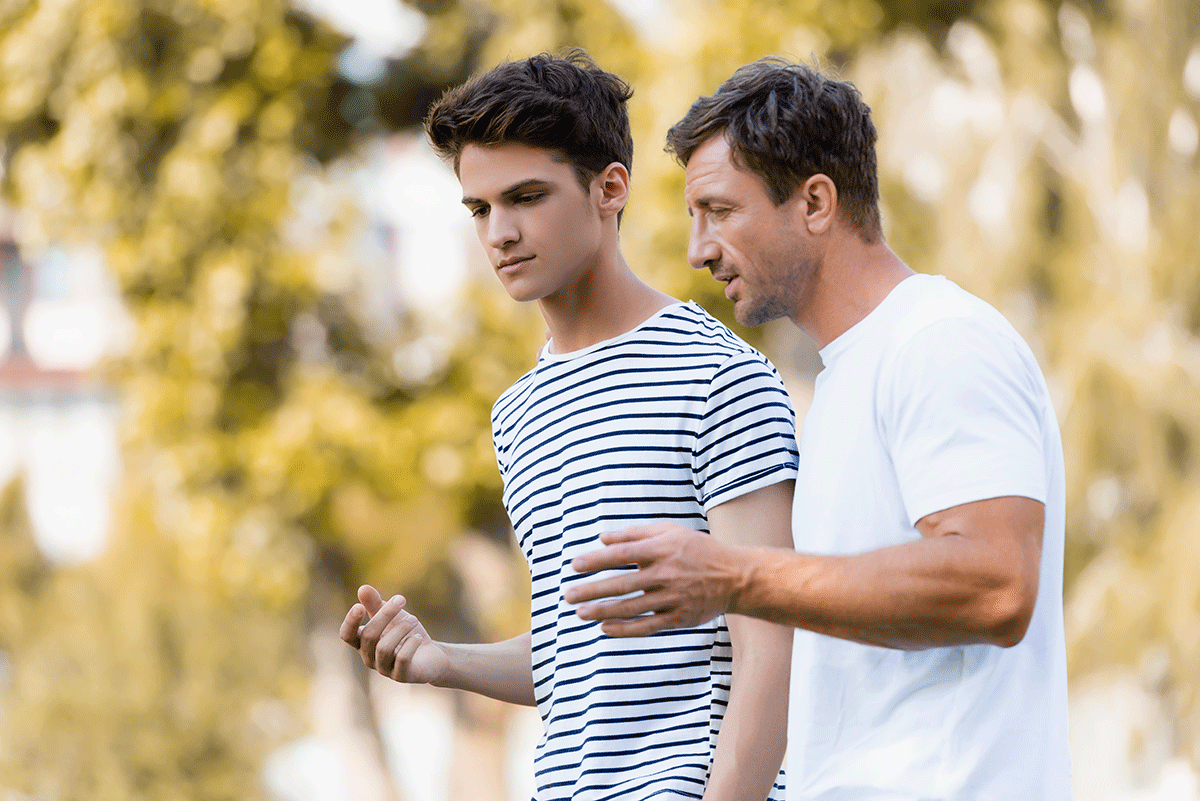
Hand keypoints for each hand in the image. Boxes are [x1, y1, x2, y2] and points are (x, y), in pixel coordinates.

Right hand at [339, 584, 449, 684]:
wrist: (431, 656)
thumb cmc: (406, 634)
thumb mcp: (392, 616)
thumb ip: (375, 604)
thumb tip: (362, 588)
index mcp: (363, 643)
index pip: (347, 635)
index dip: (350, 622)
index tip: (359, 606)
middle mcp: (369, 658)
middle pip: (368, 636)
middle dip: (385, 615)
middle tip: (402, 599)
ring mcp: (384, 669)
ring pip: (383, 648)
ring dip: (400, 629)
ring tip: (414, 619)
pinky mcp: (401, 676)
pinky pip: (402, 659)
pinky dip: (410, 644)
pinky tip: (418, 637)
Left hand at [564, 524, 746, 636]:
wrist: (736, 577)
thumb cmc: (698, 549)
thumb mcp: (670, 531)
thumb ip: (635, 533)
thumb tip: (602, 538)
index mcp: (661, 549)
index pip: (622, 554)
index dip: (596, 560)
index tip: (574, 565)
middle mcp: (666, 573)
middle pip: (622, 583)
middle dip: (592, 590)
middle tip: (568, 596)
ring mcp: (673, 598)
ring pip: (632, 608)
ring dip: (603, 611)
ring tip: (580, 613)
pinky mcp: (679, 618)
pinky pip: (647, 626)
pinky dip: (625, 629)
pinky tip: (605, 628)